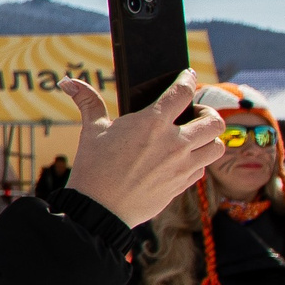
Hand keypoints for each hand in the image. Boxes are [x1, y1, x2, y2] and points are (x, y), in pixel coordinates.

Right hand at [60, 71, 225, 227]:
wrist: (100, 209)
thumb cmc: (93, 167)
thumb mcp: (91, 131)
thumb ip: (87, 102)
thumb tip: (68, 81)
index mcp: (151, 123)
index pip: (183, 92)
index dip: (188, 79)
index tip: (188, 76)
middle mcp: (174, 142)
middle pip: (214, 120)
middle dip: (207, 113)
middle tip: (194, 114)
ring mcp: (182, 165)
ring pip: (217, 145)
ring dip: (209, 138)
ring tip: (194, 138)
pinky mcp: (183, 184)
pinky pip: (203, 167)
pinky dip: (198, 160)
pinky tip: (182, 160)